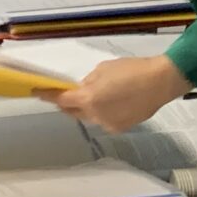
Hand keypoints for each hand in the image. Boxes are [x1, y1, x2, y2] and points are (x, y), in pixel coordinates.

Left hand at [58, 53, 187, 131]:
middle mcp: (95, 115)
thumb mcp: (104, 68)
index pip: (61, 99)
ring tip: (97, 96)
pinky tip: (113, 103)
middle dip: (67, 104)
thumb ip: (89, 81)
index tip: (36, 92)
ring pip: (90, 117)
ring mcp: (108, 124)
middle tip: (65, 95)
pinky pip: (105, 120)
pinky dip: (103, 112)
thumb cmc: (132, 69)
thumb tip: (83, 88)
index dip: (48, 95)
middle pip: (73, 112)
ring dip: (87, 108)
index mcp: (88, 98)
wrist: (160, 82)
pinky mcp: (121, 128)